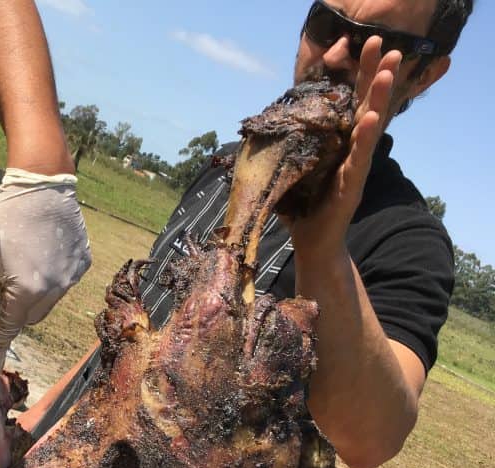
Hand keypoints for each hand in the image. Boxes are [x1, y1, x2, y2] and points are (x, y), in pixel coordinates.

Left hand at [0, 169, 91, 375]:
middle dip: (13, 311)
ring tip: (20, 263)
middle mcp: (56, 289)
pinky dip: (49, 277)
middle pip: (29, 319)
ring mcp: (73, 276)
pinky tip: (40, 251)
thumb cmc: (7, 222)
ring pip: (48, 302)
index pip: (8, 329)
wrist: (41, 185)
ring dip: (32, 293)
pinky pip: (63, 282)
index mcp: (28, 291)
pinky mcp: (84, 262)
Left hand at [289, 37, 401, 254]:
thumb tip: (256, 134)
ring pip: (369, 128)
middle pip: (366, 107)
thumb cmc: (300, 212)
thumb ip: (281, 153)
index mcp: (338, 147)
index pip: (349, 105)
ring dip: (378, 99)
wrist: (312, 246)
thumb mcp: (289, 174)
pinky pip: (360, 158)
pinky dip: (365, 137)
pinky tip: (369, 118)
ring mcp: (355, 169)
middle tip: (385, 46)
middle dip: (374, 77)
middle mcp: (351, 154)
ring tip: (385, 72)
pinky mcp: (352, 186)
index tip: (363, 47)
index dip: (357, 78)